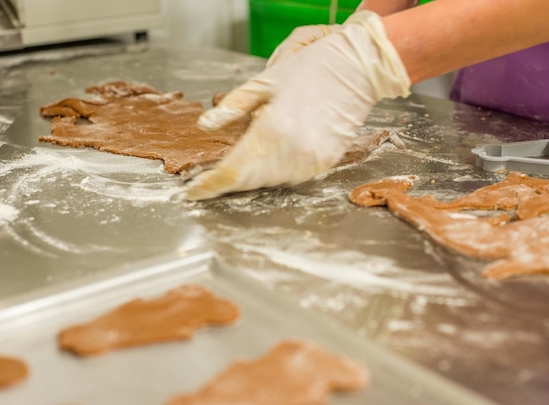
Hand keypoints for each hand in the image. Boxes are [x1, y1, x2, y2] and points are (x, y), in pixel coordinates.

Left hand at [184, 11, 410, 200]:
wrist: (356, 69)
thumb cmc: (309, 70)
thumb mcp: (263, 83)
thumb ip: (231, 108)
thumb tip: (206, 126)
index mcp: (270, 131)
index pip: (231, 172)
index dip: (209, 185)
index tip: (192, 191)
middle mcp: (291, 153)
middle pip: (248, 181)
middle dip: (228, 180)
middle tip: (212, 177)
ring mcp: (311, 161)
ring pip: (269, 182)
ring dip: (252, 175)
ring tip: (246, 157)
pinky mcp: (325, 163)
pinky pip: (292, 177)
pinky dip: (276, 171)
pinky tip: (274, 154)